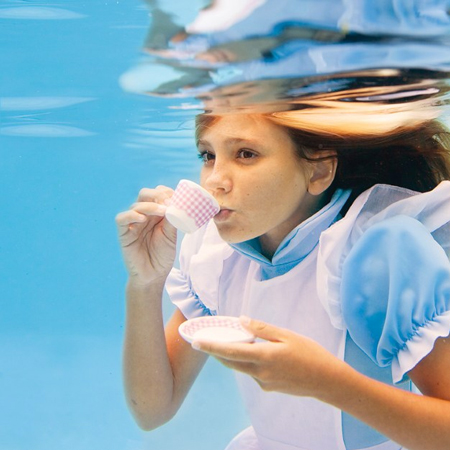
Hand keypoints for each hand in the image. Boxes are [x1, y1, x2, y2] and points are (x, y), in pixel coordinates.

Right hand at [115, 186, 176, 285]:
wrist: (153, 276)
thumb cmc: (162, 256)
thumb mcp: (171, 236)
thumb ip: (172, 220)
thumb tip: (176, 204)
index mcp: (156, 215)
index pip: (157, 195)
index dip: (165, 192)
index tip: (175, 196)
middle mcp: (144, 216)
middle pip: (145, 195)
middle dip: (157, 194)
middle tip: (168, 201)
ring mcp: (133, 224)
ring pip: (135, 205)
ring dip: (150, 205)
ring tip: (162, 211)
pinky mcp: (123, 234)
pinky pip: (121, 219)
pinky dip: (131, 215)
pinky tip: (142, 218)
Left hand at [192, 316, 346, 398]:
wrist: (327, 381)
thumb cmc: (310, 354)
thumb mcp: (287, 336)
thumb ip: (262, 329)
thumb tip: (241, 321)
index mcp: (264, 357)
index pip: (230, 351)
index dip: (211, 347)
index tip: (196, 342)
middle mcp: (260, 373)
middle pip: (231, 362)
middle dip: (215, 352)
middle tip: (203, 341)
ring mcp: (264, 382)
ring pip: (241, 367)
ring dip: (232, 356)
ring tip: (228, 341)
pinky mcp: (268, 387)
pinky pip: (252, 372)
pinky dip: (247, 362)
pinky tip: (254, 352)